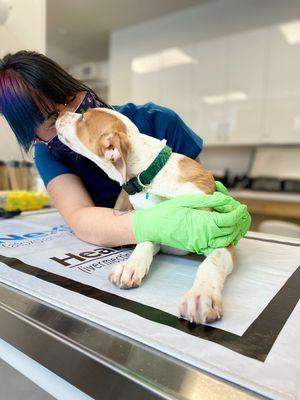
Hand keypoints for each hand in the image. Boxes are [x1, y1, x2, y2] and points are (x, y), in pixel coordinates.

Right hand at [132, 190, 250, 253]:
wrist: (152, 227)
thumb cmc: (168, 212)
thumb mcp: (187, 200)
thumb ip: (208, 201)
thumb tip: (225, 199)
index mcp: (203, 222)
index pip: (229, 219)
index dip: (238, 213)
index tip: (242, 207)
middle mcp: (204, 236)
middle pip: (231, 231)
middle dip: (239, 222)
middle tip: (240, 212)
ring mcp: (200, 243)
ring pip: (226, 241)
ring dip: (234, 232)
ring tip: (235, 221)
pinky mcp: (197, 247)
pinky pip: (216, 246)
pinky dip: (224, 239)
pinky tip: (224, 231)